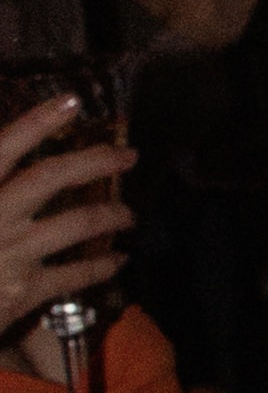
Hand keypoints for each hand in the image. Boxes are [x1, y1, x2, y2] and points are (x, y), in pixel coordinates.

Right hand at [0, 88, 132, 327]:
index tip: (71, 102)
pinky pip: (73, 274)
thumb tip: (7, 156)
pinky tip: (118, 259)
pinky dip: (101, 266)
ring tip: (129, 213)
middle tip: (128, 155)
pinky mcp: (22, 290)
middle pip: (49, 178)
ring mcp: (10, 253)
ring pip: (74, 224)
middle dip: (94, 161)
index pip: (2, 147)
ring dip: (110, 215)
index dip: (37, 122)